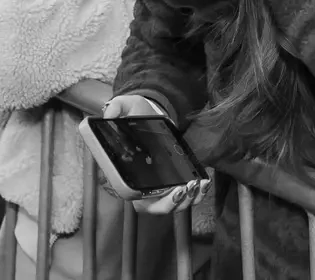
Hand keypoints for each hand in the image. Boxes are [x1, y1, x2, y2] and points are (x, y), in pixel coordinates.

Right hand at [103, 95, 207, 212]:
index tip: (161, 190)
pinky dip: (199, 194)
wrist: (154, 113)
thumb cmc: (137, 114)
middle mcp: (145, 184)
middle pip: (156, 208)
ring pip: (174, 205)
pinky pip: (189, 197)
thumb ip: (117, 107)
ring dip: (188, 200)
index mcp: (129, 173)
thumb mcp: (127, 105)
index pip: (133, 197)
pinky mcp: (178, 179)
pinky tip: (204, 181)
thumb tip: (110, 114)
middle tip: (183, 188)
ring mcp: (163, 184)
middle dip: (171, 203)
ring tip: (197, 184)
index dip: (146, 200)